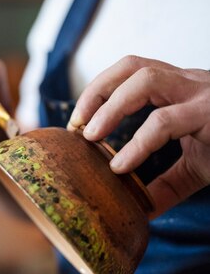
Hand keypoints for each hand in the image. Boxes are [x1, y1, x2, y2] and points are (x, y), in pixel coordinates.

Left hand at [68, 56, 209, 216]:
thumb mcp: (196, 167)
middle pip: (132, 64)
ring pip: (145, 79)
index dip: (99, 89)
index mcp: (181, 88)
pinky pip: (165, 120)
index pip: (131, 70)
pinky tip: (121, 164)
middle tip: (76, 125)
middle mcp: (190, 83)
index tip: (78, 121)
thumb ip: (165, 184)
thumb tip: (138, 209)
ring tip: (90, 136)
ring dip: (110, 106)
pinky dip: (137, 143)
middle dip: (96, 91)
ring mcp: (202, 94)